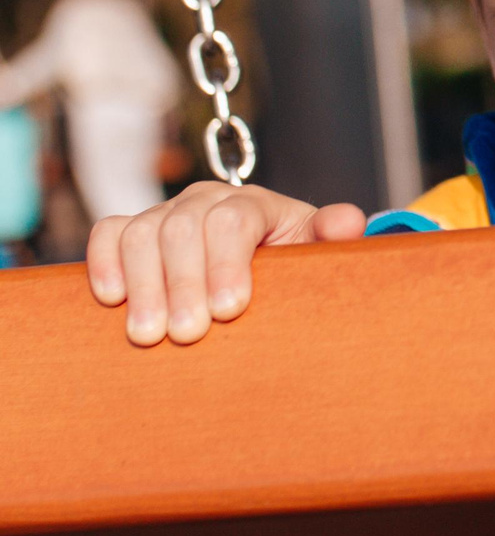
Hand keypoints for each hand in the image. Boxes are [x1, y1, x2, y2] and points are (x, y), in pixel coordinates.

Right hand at [87, 181, 365, 345]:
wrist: (257, 267)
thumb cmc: (287, 266)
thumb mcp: (314, 255)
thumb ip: (332, 238)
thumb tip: (349, 223)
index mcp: (253, 203)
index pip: (234, 221)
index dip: (228, 263)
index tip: (229, 310)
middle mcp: (206, 200)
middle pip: (183, 229)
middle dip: (184, 284)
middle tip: (187, 334)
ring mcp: (166, 214)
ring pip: (142, 233)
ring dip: (144, 285)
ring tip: (148, 335)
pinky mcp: (131, 230)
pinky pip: (108, 233)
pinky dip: (104, 262)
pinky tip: (113, 299)